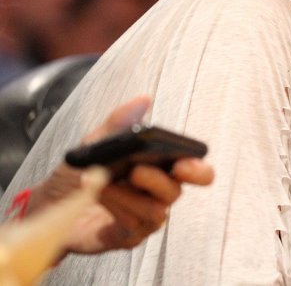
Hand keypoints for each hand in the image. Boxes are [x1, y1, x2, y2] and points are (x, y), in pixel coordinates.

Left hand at [28, 96, 214, 254]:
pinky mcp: (128, 236)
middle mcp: (157, 195)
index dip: (198, 170)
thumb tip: (143, 99)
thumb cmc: (78, 173)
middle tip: (137, 171)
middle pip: (177, 192)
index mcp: (160, 169)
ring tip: (102, 182)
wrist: (49, 204)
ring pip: (155, 211)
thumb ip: (119, 123)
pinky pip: (134, 226)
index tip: (183, 163)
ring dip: (126, 195)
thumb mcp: (94, 144)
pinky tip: (100, 195)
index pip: (195, 172)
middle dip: (159, 182)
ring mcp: (144, 217)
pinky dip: (116, 207)